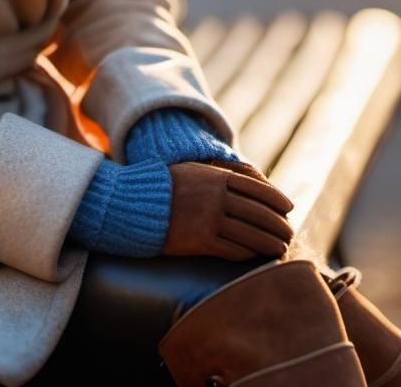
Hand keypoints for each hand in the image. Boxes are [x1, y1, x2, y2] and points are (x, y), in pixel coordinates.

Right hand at [163, 161, 293, 260]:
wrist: (136, 203)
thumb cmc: (167, 185)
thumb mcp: (195, 171)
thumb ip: (222, 175)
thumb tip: (254, 178)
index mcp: (216, 177)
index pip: (258, 189)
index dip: (277, 199)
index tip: (289, 208)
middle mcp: (216, 197)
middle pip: (259, 214)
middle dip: (279, 225)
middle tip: (289, 233)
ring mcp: (209, 220)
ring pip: (251, 235)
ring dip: (270, 243)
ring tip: (280, 248)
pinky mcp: (201, 241)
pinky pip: (234, 250)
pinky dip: (249, 253)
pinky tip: (256, 255)